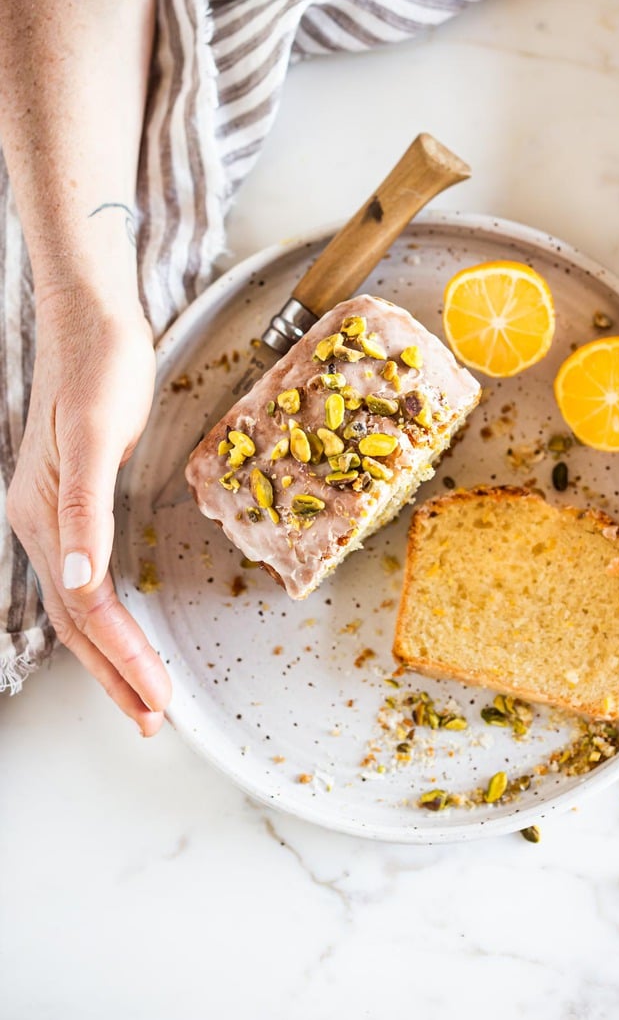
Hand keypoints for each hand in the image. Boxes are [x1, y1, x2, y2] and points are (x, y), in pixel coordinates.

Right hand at [6, 286, 171, 733]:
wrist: (92, 320)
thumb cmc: (98, 369)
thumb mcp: (92, 435)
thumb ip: (83, 511)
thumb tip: (80, 583)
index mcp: (44, 517)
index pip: (85, 610)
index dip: (120, 659)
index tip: (155, 700)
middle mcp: (42, 524)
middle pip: (78, 621)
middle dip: (115, 673)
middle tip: (151, 719)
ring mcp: (53, 514)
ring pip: (79, 604)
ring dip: (110, 652)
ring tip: (140, 691)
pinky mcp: (73, 498)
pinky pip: (84, 576)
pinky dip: (105, 614)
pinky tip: (117, 625)